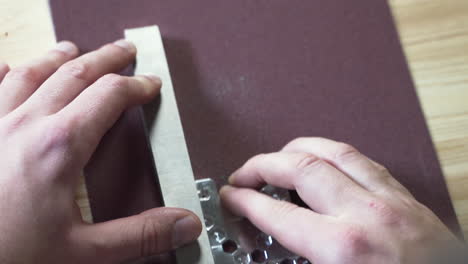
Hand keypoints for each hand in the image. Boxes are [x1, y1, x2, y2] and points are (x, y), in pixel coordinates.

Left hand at [0, 40, 200, 263]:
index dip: (136, 86)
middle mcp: (23, 125)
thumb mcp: (81, 253)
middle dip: (106, 58)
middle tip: (124, 50)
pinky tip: (8, 67)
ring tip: (73, 51)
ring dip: (59, 59)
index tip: (150, 84)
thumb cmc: (8, 257)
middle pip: (75, 74)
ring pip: (31, 73)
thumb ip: (138, 235)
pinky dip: (2, 72)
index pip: (109, 97)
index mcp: (58, 147)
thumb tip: (184, 225)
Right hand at [221, 137, 463, 263]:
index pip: (278, 213)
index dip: (246, 200)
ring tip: (278, 156)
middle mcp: (365, 214)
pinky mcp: (406, 198)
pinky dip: (334, 154)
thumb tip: (278, 253)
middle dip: (263, 165)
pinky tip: (325, 160)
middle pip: (300, 168)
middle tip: (245, 173)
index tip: (232, 195)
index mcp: (344, 247)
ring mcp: (389, 201)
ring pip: (334, 152)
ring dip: (298, 149)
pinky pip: (363, 161)